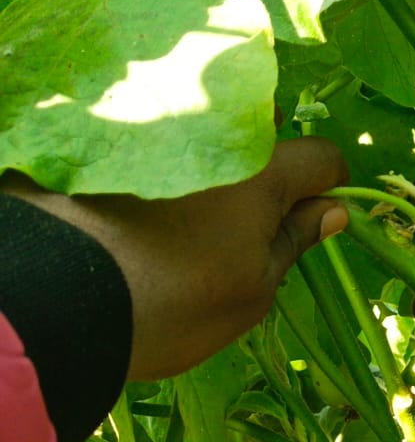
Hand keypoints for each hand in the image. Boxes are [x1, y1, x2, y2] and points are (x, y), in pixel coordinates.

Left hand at [1, 138, 347, 380]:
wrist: (54, 304)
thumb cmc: (175, 305)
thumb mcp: (253, 290)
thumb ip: (293, 242)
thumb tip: (334, 210)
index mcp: (260, 171)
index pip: (321, 156)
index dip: (326, 186)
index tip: (311, 215)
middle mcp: (208, 136)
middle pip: (256, 135)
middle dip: (263, 166)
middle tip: (242, 221)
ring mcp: (149, 136)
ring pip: (196, 135)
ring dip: (204, 161)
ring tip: (181, 212)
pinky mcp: (94, 146)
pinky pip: (139, 143)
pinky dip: (146, 168)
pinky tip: (128, 209)